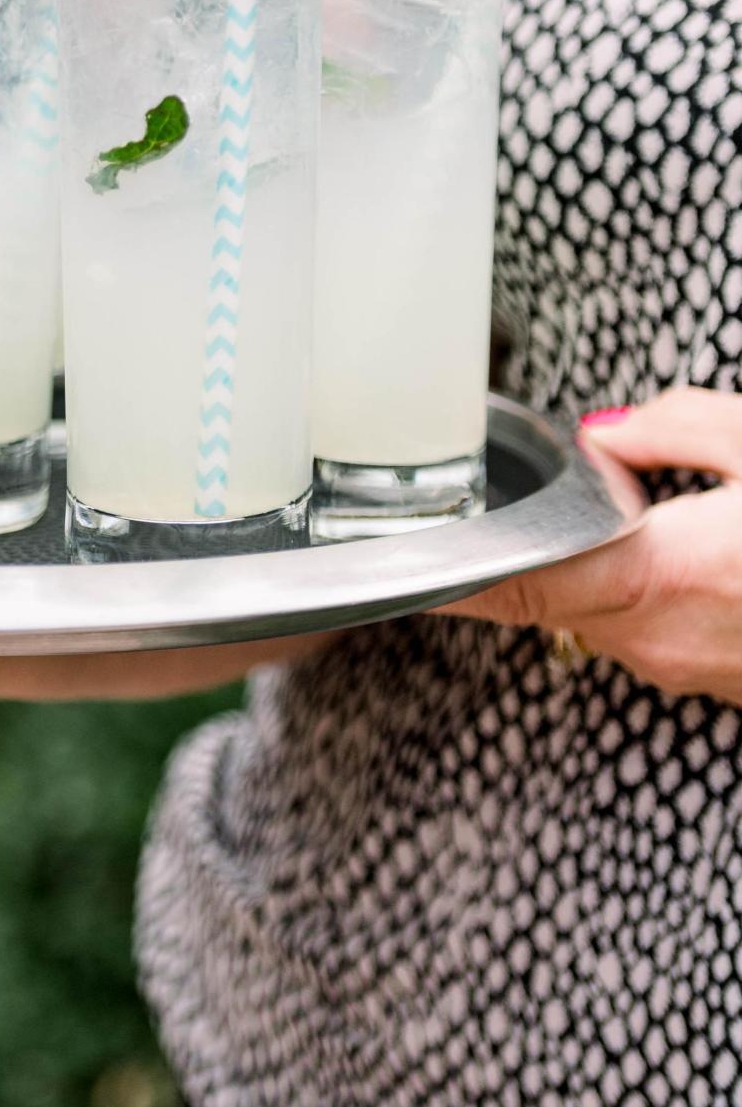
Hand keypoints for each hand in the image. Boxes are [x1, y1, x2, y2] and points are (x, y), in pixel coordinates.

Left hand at [439, 388, 741, 703]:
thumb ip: (674, 428)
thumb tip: (602, 433)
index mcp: (661, 572)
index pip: (517, 582)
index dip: (450, 574)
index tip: (398, 560)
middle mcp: (658, 636)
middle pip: (550, 587)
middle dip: (549, 540)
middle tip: (575, 495)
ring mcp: (682, 666)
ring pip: (595, 608)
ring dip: (602, 565)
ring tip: (664, 520)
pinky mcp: (707, 679)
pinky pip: (641, 628)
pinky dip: (643, 591)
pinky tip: (692, 557)